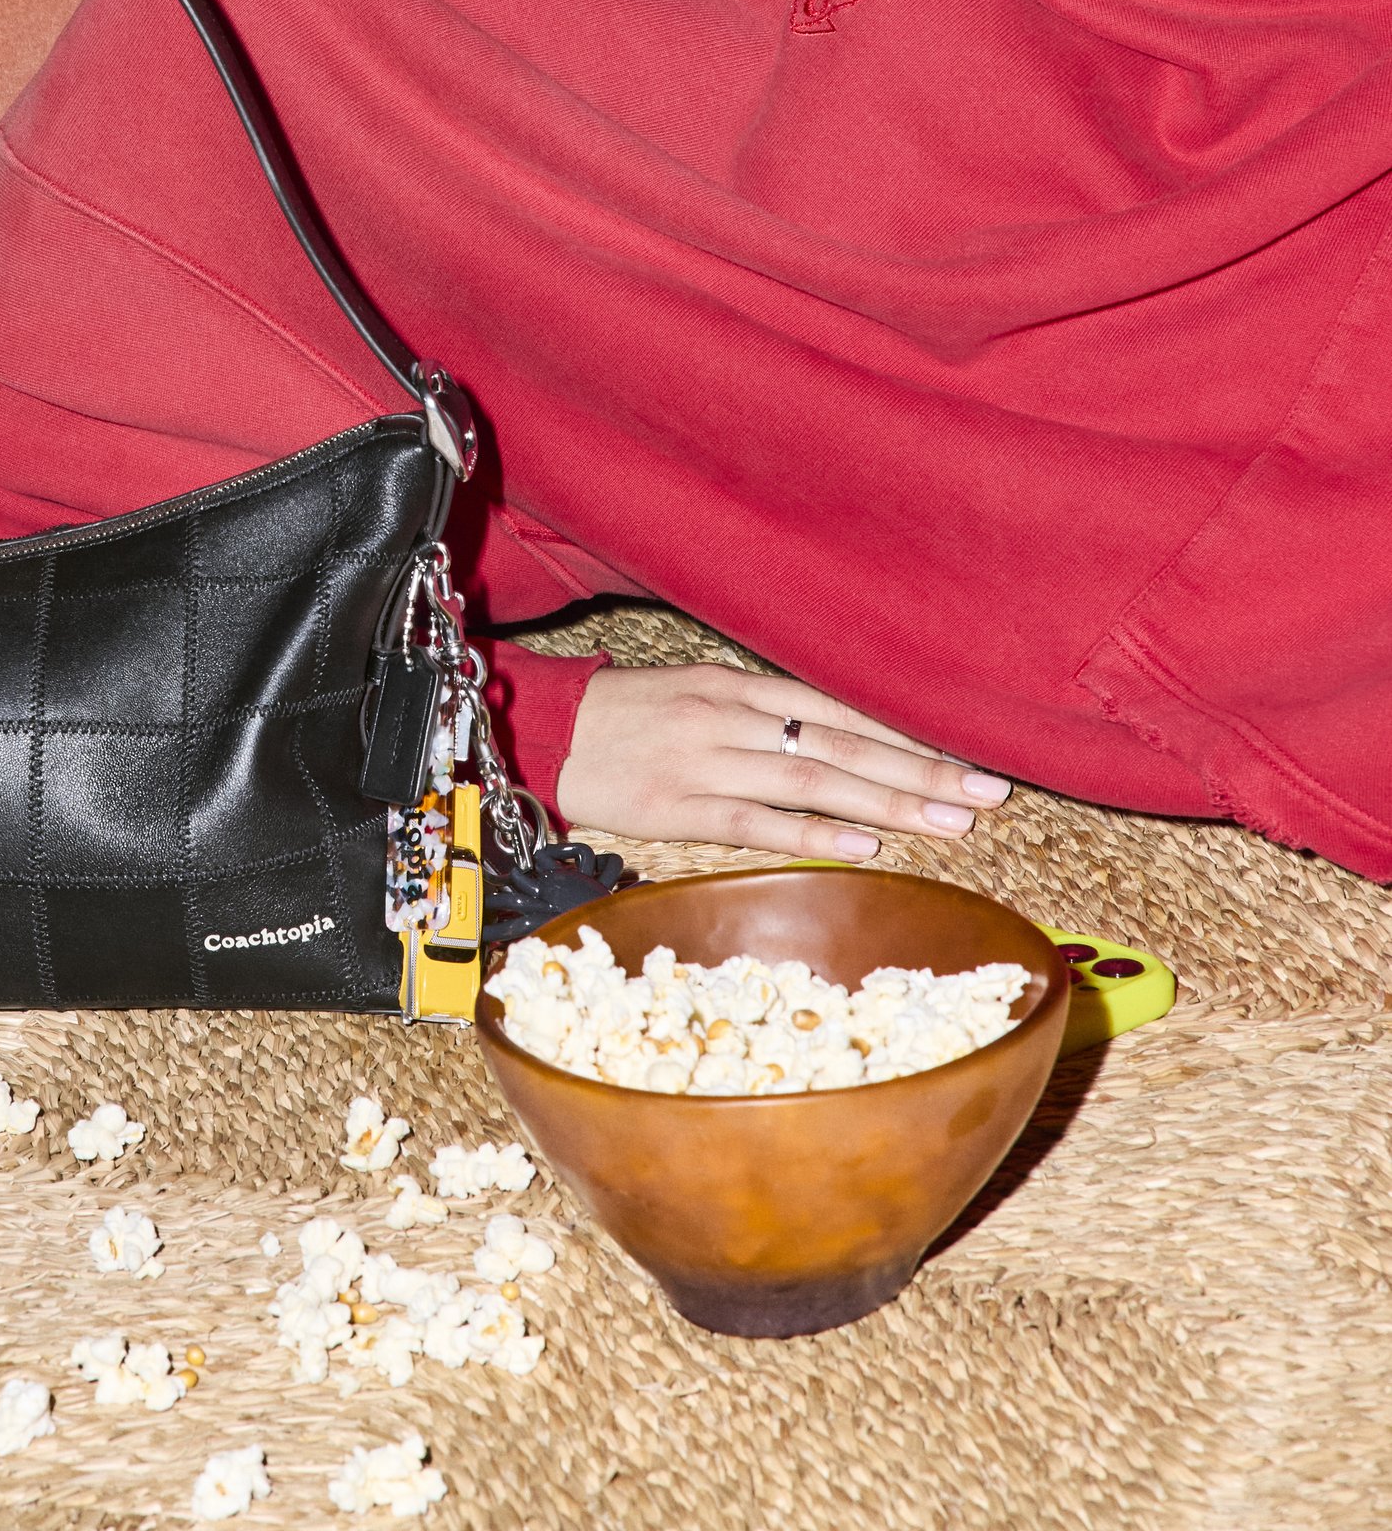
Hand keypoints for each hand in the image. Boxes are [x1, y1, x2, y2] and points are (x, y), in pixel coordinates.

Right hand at [553, 664, 1012, 862]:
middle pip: (840, 743)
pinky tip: (865, 844)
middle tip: (987, 791)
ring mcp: (704, 762)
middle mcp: (729, 718)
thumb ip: (760, 712)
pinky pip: (755, 822)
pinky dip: (813, 833)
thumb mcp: (695, 695)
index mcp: (736, 686)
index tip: (969, 751)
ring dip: (887, 801)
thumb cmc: (625, 718)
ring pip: (811, 781)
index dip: (906, 730)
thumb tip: (834, 731)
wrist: (544, 734)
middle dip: (920, 768)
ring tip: (951, 822)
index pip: (839, 706)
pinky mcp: (678, 807)